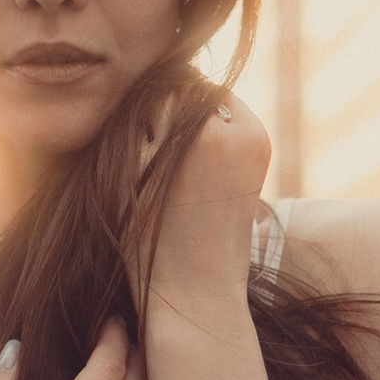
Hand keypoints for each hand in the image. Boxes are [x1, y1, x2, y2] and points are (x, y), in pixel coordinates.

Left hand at [145, 91, 272, 321]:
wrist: (196, 293)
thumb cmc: (213, 239)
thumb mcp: (236, 176)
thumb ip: (219, 132)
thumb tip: (183, 85)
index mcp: (253, 135)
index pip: (214, 92)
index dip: (192, 110)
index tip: (182, 144)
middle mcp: (221, 132)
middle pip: (180, 89)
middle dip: (165, 112)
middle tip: (158, 155)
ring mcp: (179, 145)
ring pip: (150, 104)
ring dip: (143, 125)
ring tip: (149, 170)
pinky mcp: (141, 163)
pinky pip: (125, 133)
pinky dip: (125, 152)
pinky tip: (135, 183)